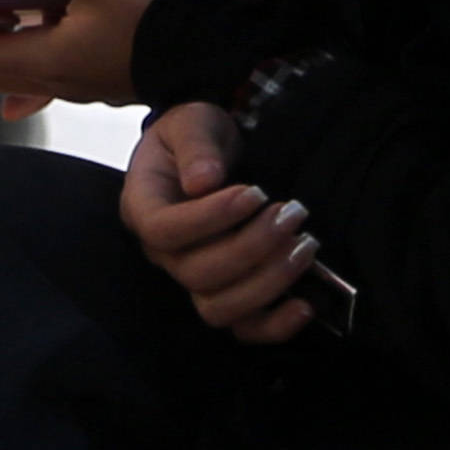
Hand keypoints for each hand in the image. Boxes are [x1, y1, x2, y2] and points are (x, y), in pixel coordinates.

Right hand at [121, 101, 326, 343]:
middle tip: (292, 213)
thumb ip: (195, 145)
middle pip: (196, 274)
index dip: (210, 219)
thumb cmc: (196, 136)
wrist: (212, 152)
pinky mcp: (227, 294)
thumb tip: (203, 181)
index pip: (164, 231)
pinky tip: (305, 304)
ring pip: (219, 308)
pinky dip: (275, 325)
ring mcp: (194, 280)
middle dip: (252, 247)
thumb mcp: (190, 122)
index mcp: (144, 209)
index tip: (254, 193)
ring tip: (305, 245)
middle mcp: (164, 254)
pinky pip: (243, 327)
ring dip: (267, 281)